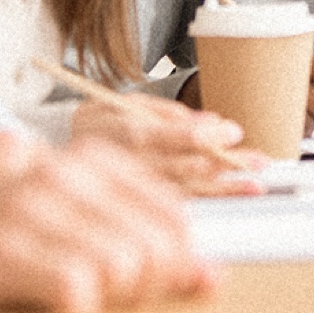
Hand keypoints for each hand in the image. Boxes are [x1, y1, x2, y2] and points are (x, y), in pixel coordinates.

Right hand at [0, 140, 215, 312]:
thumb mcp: (74, 241)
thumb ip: (145, 256)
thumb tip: (213, 277)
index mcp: (93, 164)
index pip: (174, 218)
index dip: (172, 266)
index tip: (147, 288)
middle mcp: (65, 173)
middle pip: (156, 245)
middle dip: (145, 289)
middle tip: (104, 302)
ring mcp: (30, 205)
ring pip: (122, 265)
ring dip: (108, 303)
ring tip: (75, 305)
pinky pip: (75, 288)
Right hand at [72, 92, 267, 196]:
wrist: (56, 155)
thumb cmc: (100, 123)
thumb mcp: (124, 104)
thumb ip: (165, 113)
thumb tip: (207, 120)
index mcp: (122, 134)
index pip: (165, 135)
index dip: (200, 135)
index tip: (231, 130)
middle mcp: (126, 166)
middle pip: (180, 166)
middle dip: (221, 164)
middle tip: (256, 161)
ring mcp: (128, 191)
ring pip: (181, 191)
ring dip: (221, 189)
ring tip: (254, 186)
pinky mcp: (133, 209)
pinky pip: (173, 208)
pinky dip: (205, 205)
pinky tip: (229, 200)